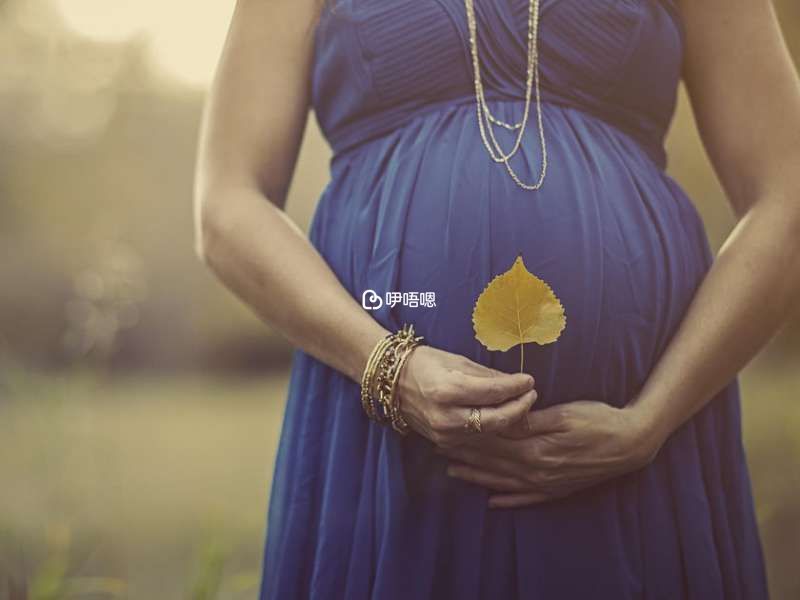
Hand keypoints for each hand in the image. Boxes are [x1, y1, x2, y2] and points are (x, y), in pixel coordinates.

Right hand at [397, 345, 537, 447]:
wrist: (392, 382)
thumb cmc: (425, 363)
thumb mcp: (457, 361)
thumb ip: (488, 376)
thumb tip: (518, 383)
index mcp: (448, 390)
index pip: (494, 392)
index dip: (516, 387)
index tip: (530, 380)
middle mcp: (446, 416)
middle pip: (496, 419)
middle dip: (519, 408)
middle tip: (532, 395)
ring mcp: (444, 433)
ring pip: (489, 432)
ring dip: (508, 419)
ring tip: (521, 404)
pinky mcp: (444, 441)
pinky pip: (476, 437)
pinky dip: (492, 427)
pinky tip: (502, 416)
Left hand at [435, 400, 664, 506]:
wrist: (631, 443)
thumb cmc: (597, 419)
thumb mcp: (562, 414)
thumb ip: (529, 420)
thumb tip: (502, 420)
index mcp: (535, 448)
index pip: (492, 443)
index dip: (468, 438)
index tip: (446, 431)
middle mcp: (536, 470)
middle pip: (493, 463)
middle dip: (464, 456)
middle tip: (438, 450)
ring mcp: (547, 483)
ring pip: (504, 482)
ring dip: (477, 477)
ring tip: (453, 472)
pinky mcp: (558, 489)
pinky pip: (526, 499)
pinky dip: (508, 500)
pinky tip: (492, 502)